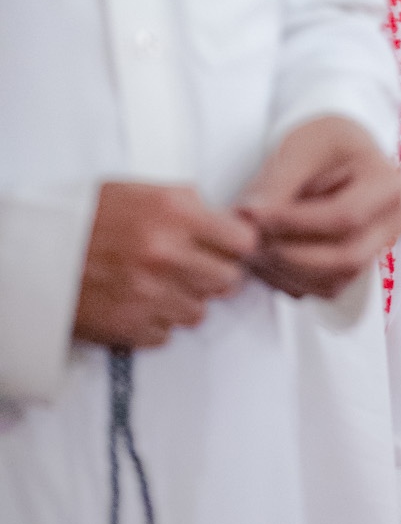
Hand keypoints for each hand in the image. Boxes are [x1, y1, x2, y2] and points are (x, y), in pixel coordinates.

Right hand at [73, 182, 257, 350]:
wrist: (35, 253)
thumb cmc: (85, 218)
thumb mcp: (139, 191)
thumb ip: (186, 202)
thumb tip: (223, 220)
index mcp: (174, 213)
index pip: (243, 241)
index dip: (237, 246)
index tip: (228, 248)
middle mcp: (167, 254)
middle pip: (228, 280)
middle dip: (216, 275)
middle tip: (195, 268)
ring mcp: (151, 294)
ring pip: (200, 311)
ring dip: (185, 300)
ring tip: (159, 284)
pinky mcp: (131, 326)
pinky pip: (167, 333)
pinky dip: (157, 322)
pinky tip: (138, 302)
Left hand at [236, 116, 400, 299]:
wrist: (334, 153)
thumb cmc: (323, 143)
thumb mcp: (300, 149)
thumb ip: (277, 184)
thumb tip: (250, 219)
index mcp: (387, 185)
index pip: (345, 216)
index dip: (295, 223)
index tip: (254, 215)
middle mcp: (392, 223)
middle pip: (346, 258)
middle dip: (290, 253)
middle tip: (249, 238)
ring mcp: (377, 250)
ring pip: (334, 281)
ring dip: (286, 271)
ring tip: (251, 246)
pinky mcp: (356, 268)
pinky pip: (324, 289)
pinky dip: (290, 280)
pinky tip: (265, 257)